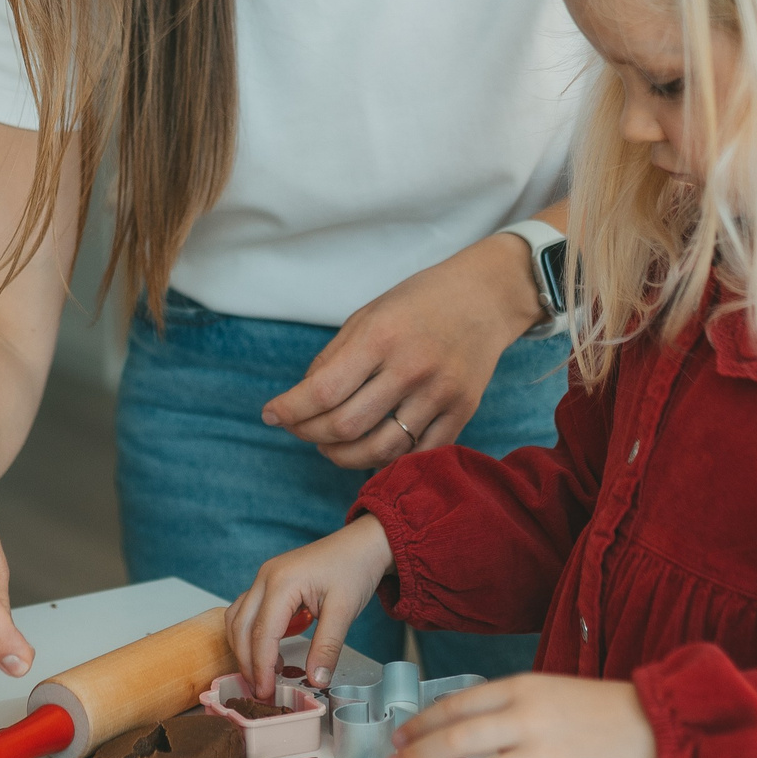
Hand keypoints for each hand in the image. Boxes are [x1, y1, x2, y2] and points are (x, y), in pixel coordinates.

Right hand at [225, 515, 391, 697]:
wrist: (361, 544)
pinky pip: (247, 611)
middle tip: (261, 691)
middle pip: (241, 628)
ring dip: (244, 649)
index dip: (261, 667)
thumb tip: (315, 680)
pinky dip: (250, 635)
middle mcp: (265, 578)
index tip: (267, 693)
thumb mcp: (344, 610)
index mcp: (282, 583)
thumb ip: (327, 647)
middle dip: (247, 663)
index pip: (262, 634)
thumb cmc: (353, 569)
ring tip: (264, 674)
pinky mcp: (268, 583)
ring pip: (237, 619)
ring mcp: (264, 578)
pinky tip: (269, 652)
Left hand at [263, 235, 540, 469]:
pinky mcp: (462, 412)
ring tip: (328, 446)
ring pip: (380, 450)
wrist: (485, 297)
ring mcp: (441, 394)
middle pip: (346, 426)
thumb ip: (334, 357)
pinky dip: (386, 460)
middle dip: (311, 434)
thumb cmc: (418, 302)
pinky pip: (417, 454)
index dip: (291, 410)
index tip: (271, 415)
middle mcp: (412, 368)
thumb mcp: (368, 314)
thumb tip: (302, 400)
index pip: (324, 390)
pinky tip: (368, 451)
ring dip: (343, 456)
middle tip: (299, 429)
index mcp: (381, 336)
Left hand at [386, 674, 659, 757]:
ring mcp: (544, 754)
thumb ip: (506, 705)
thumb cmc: (595, 708)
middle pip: (459, 738)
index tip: (399, 739)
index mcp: (519, 688)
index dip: (422, 723)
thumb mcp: (545, 690)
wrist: (651, 723)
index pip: (457, 704)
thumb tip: (457, 725)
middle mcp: (527, 718)